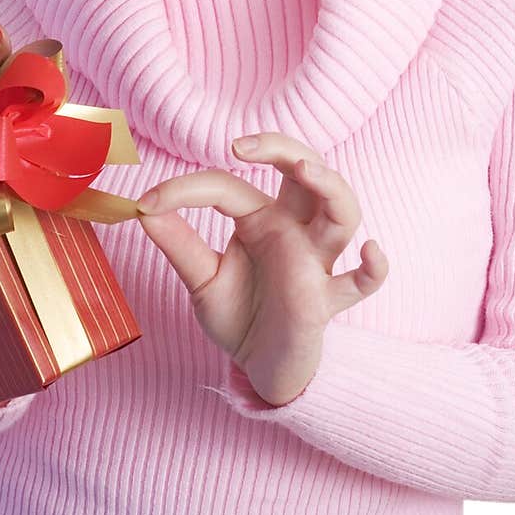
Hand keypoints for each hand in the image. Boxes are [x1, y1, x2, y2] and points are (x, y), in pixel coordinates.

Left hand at [136, 133, 388, 406]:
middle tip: (242, 146)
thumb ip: (178, 244)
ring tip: (306, 170)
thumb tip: (140, 209)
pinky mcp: (326, 300)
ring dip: (330, 187)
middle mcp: (294, 231)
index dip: (186, 189)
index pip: (229, 186)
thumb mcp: (201, 278)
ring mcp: (315, 262)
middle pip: (306, 171)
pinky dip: (374, 267)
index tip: (146, 203)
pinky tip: (370, 251)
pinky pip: (362, 283)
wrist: (258, 368)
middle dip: (283, 148)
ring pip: (342, 213)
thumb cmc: (239, 315)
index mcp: (262, 219)